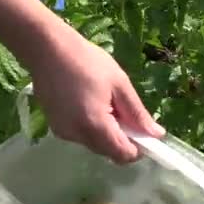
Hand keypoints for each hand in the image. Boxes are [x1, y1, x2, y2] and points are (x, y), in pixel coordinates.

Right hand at [26, 24, 164, 162]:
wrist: (47, 48)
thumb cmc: (87, 61)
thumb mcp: (120, 84)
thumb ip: (137, 113)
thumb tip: (156, 134)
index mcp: (94, 125)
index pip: (122, 154)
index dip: (138, 148)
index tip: (143, 130)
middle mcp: (76, 135)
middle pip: (109, 152)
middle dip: (122, 139)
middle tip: (124, 111)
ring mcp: (63, 133)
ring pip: (96, 145)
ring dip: (107, 133)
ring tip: (105, 103)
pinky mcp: (56, 127)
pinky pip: (82, 136)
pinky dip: (92, 128)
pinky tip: (90, 104)